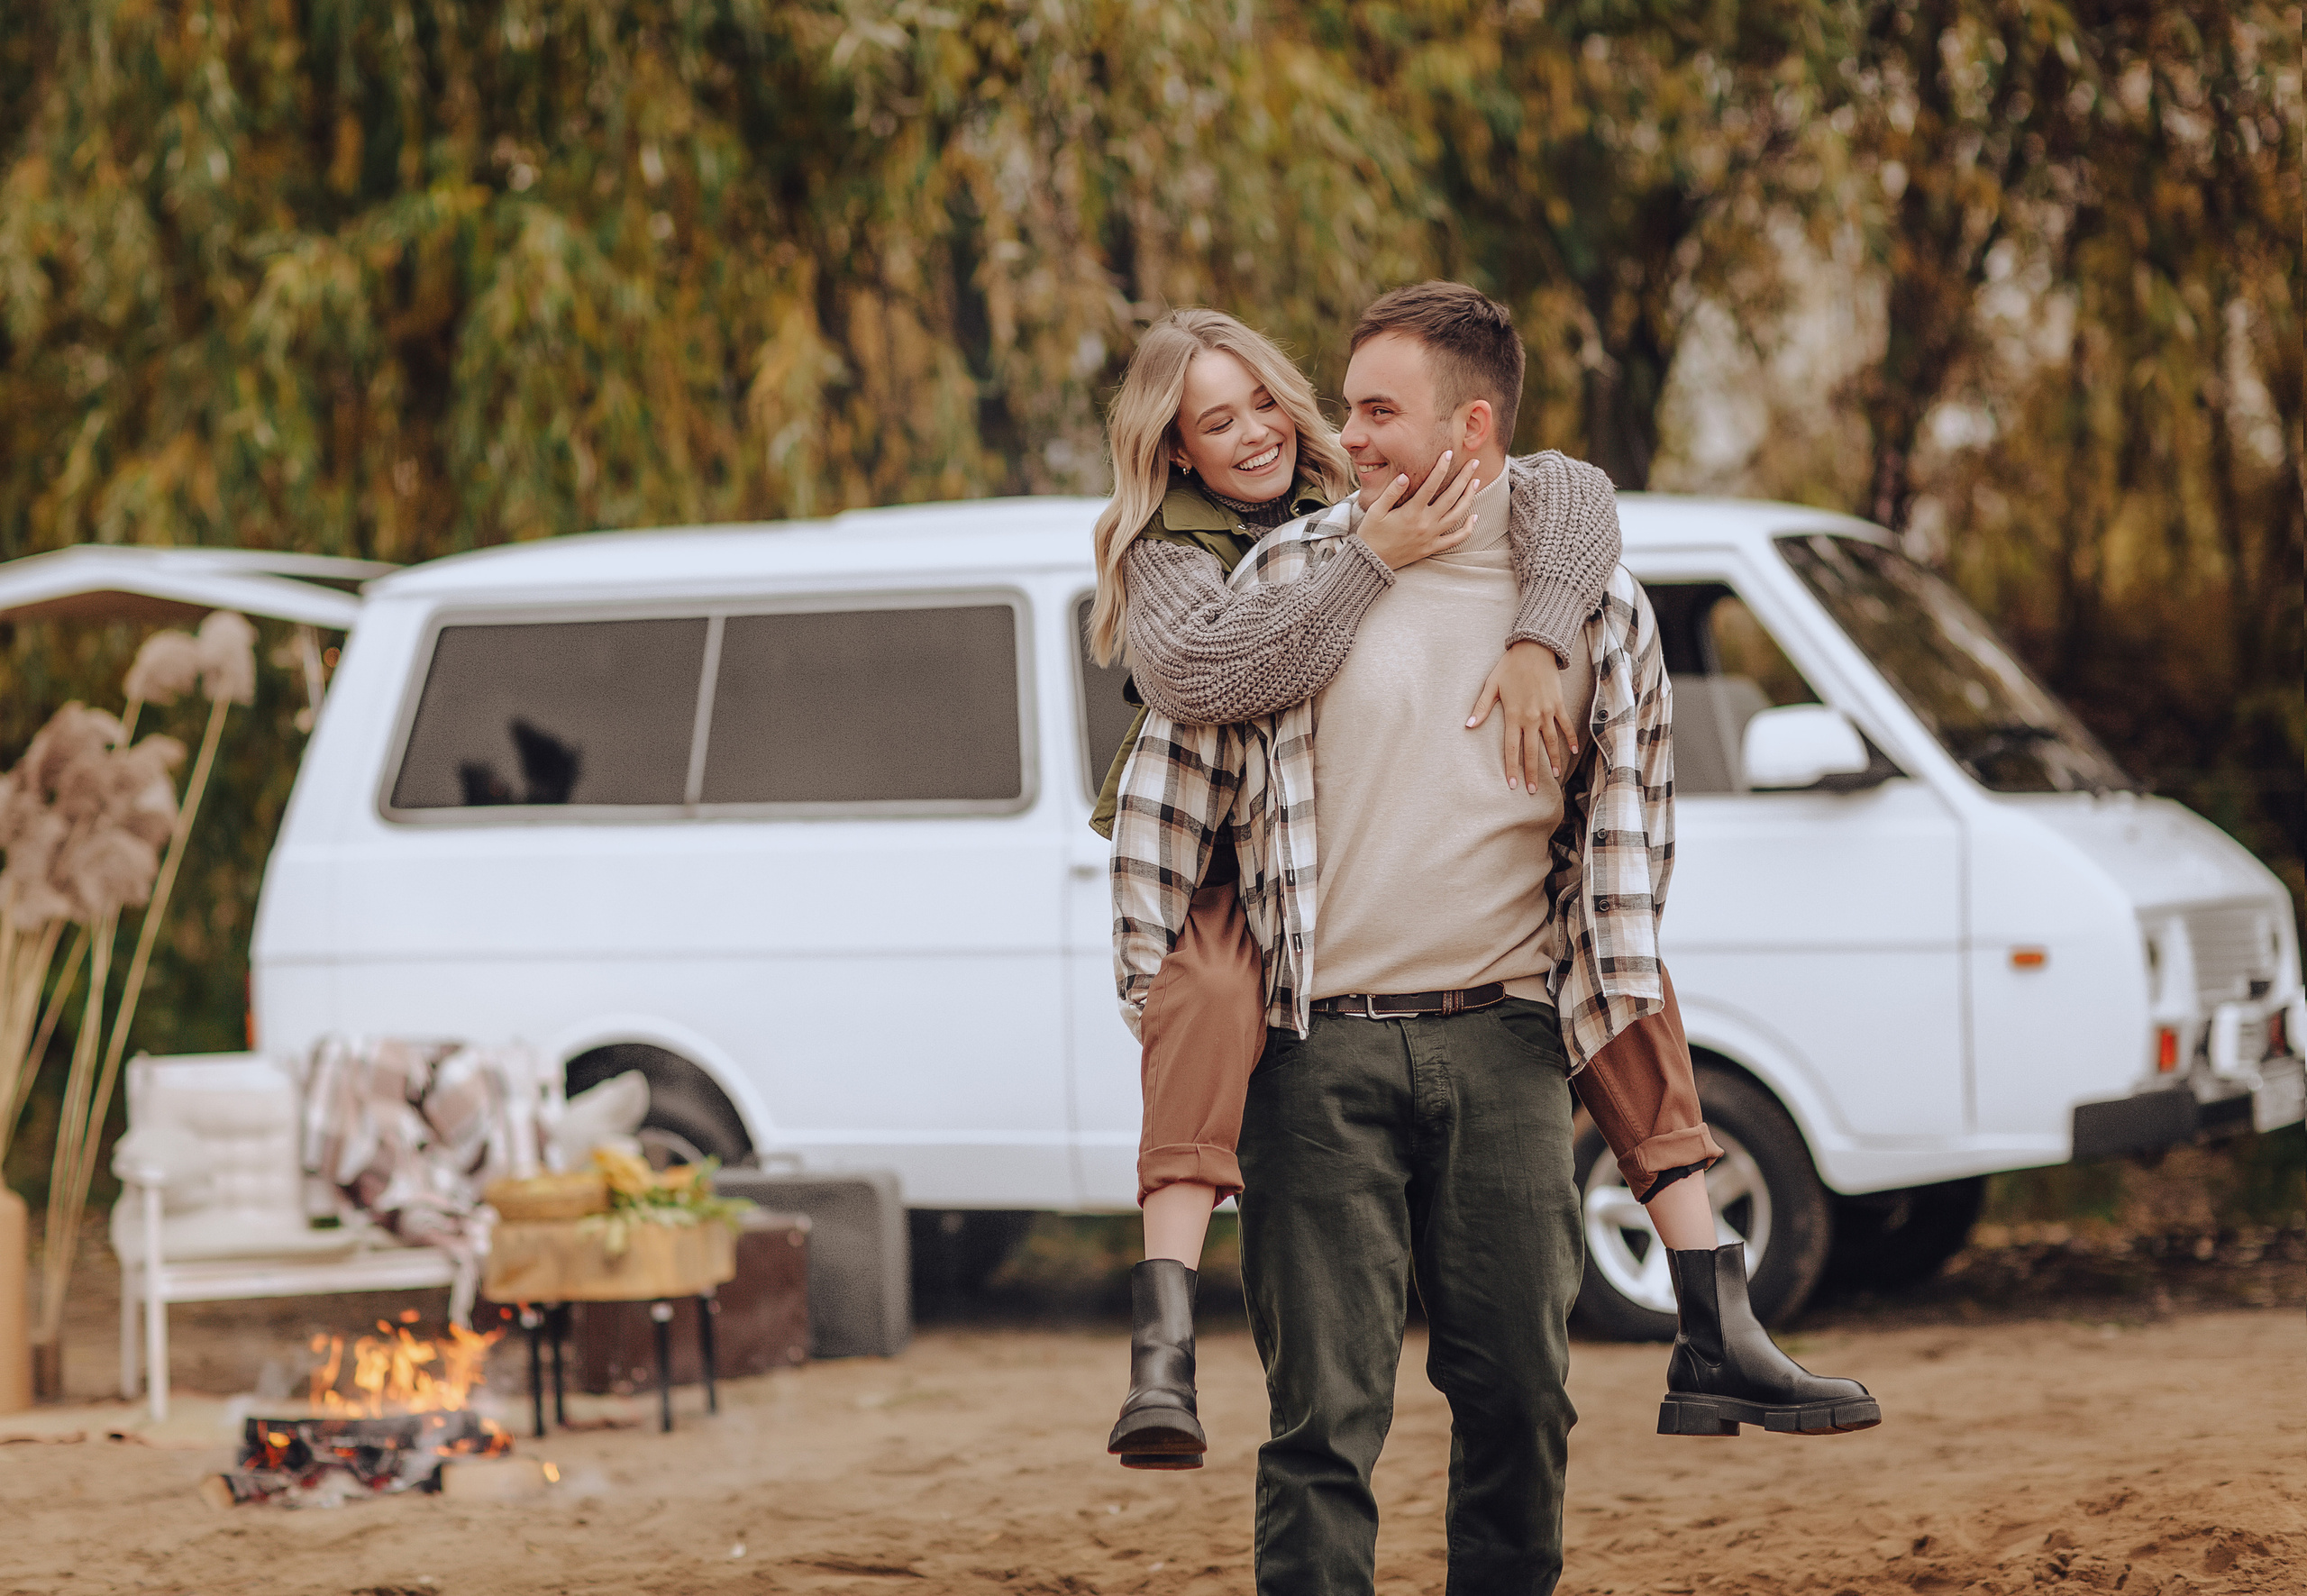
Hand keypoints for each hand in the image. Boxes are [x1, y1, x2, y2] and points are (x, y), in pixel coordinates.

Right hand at [1355, 450, 1482, 569]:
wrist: (1373, 561)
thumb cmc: (1371, 533)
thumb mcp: (1376, 511)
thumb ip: (1391, 492)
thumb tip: (1405, 476)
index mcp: (1411, 512)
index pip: (1431, 485)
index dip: (1441, 468)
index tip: (1449, 453)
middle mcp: (1425, 523)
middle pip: (1451, 497)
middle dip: (1464, 478)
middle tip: (1474, 463)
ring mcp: (1431, 536)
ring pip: (1457, 515)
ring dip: (1469, 497)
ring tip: (1476, 482)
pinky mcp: (1432, 547)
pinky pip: (1455, 539)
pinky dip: (1467, 529)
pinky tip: (1474, 516)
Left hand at [1466, 641, 1577, 791]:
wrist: (1534, 649)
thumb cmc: (1510, 667)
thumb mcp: (1491, 685)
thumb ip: (1481, 707)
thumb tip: (1468, 725)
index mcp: (1513, 715)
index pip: (1512, 748)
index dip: (1512, 768)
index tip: (1512, 785)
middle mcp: (1532, 717)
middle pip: (1532, 751)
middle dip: (1531, 772)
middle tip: (1532, 790)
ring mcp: (1547, 712)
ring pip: (1551, 742)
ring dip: (1553, 760)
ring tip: (1554, 776)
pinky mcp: (1559, 704)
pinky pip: (1566, 725)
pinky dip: (1570, 738)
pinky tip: (1574, 751)